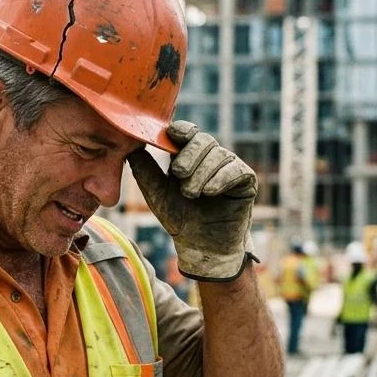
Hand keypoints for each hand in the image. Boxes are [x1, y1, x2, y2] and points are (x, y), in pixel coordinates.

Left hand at [127, 121, 257, 280]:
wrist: (200, 246)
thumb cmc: (177, 218)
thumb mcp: (156, 193)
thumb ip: (145, 170)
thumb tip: (130, 146)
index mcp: (187, 155)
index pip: (186, 132)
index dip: (181, 130)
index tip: (172, 134)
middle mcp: (210, 157)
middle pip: (203, 140)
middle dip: (189, 155)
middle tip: (178, 174)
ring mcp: (229, 167)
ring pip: (219, 155)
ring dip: (202, 174)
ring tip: (191, 194)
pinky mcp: (246, 180)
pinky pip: (237, 169)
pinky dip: (221, 178)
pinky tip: (209, 191)